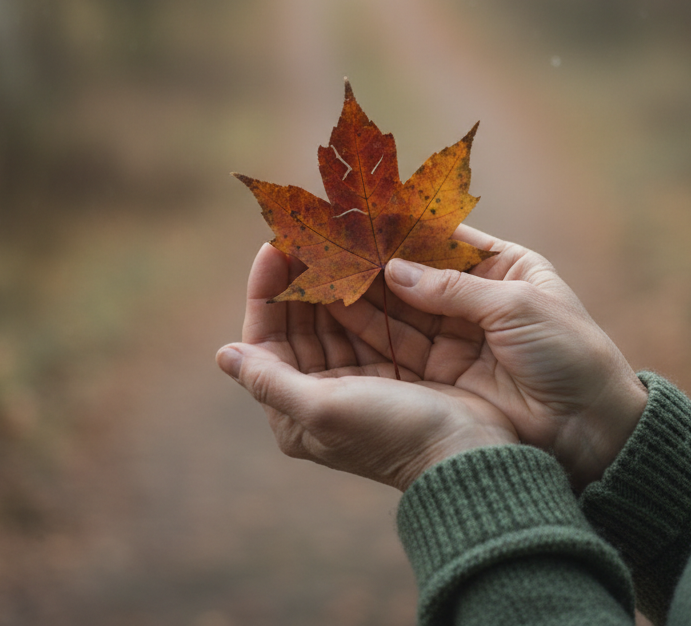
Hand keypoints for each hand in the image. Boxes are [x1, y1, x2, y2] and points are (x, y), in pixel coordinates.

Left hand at [216, 243, 517, 490]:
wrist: (468, 457)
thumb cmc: (391, 433)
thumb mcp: (324, 409)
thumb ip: (271, 382)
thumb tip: (223, 355)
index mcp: (296, 412)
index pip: (265, 341)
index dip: (266, 293)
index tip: (274, 247)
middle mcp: (322, 396)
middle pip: (299, 326)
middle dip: (300, 280)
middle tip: (307, 233)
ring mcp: (358, 380)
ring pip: (333, 319)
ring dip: (333, 280)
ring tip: (336, 238)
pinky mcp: (394, 368)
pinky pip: (368, 322)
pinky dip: (365, 292)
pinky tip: (369, 259)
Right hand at [329, 226, 647, 489]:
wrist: (594, 432)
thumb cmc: (571, 356)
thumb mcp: (517, 308)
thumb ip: (451, 289)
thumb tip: (390, 268)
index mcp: (504, 267)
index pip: (441, 237)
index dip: (399, 226)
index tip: (354, 213)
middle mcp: (474, 298)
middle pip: (412, 273)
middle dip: (368, 259)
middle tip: (321, 243)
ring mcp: (456, 337)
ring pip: (397, 309)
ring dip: (358, 293)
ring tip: (315, 272)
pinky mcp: (442, 375)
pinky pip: (396, 346)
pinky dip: (366, 330)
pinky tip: (332, 311)